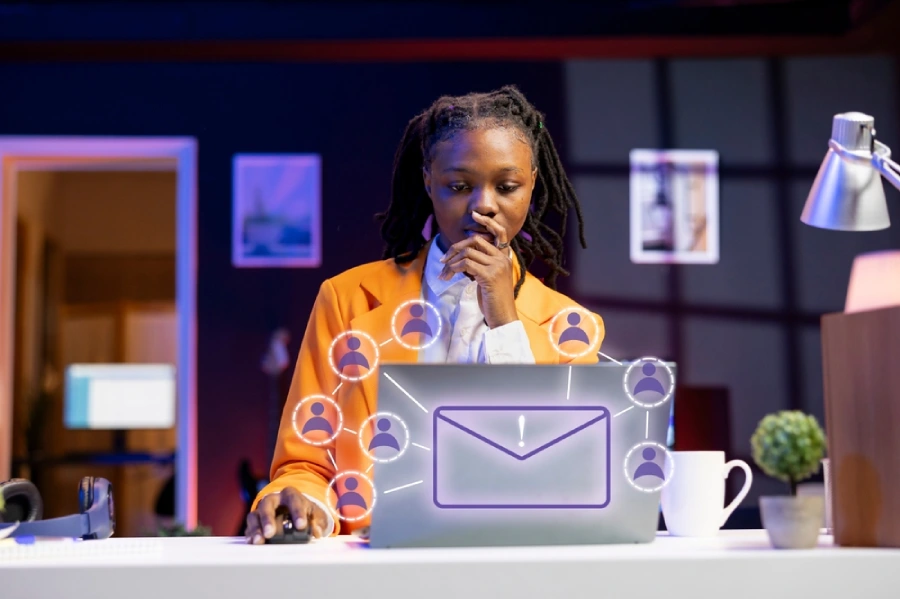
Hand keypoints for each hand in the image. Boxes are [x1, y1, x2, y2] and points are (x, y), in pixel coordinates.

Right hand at [245, 487, 329, 543]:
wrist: (294, 513)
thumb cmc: (305, 513)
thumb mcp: (315, 515)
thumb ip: (318, 522)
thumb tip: (317, 531)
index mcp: (290, 495)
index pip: (294, 499)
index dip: (297, 512)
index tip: (301, 526)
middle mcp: (273, 500)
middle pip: (267, 504)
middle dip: (268, 518)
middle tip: (271, 533)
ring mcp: (262, 511)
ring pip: (255, 515)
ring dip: (256, 528)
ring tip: (259, 541)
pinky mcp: (255, 522)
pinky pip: (249, 527)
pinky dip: (250, 535)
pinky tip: (252, 543)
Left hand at [439, 212, 517, 328]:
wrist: (502, 316)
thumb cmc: (493, 300)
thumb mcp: (488, 278)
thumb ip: (480, 264)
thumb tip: (462, 255)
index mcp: (505, 257)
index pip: (499, 232)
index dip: (487, 222)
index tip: (475, 214)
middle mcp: (503, 258)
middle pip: (475, 241)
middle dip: (455, 248)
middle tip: (443, 260)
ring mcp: (497, 266)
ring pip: (468, 252)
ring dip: (451, 262)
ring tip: (444, 273)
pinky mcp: (489, 275)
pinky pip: (466, 264)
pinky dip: (453, 268)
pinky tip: (448, 276)